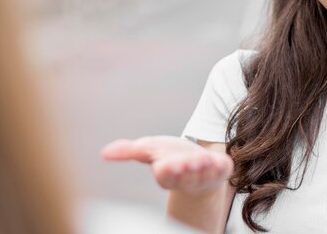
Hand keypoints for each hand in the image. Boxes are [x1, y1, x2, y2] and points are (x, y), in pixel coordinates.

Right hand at [102, 136, 232, 196]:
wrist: (199, 162)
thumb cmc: (171, 156)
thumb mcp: (150, 149)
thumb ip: (128, 151)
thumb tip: (104, 153)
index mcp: (167, 174)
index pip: (165, 175)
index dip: (167, 170)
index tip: (166, 165)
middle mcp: (186, 178)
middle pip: (184, 177)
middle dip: (184, 170)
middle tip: (185, 164)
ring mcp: (205, 176)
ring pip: (204, 174)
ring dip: (203, 168)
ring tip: (202, 160)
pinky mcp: (221, 170)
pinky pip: (222, 170)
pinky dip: (220, 166)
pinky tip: (217, 161)